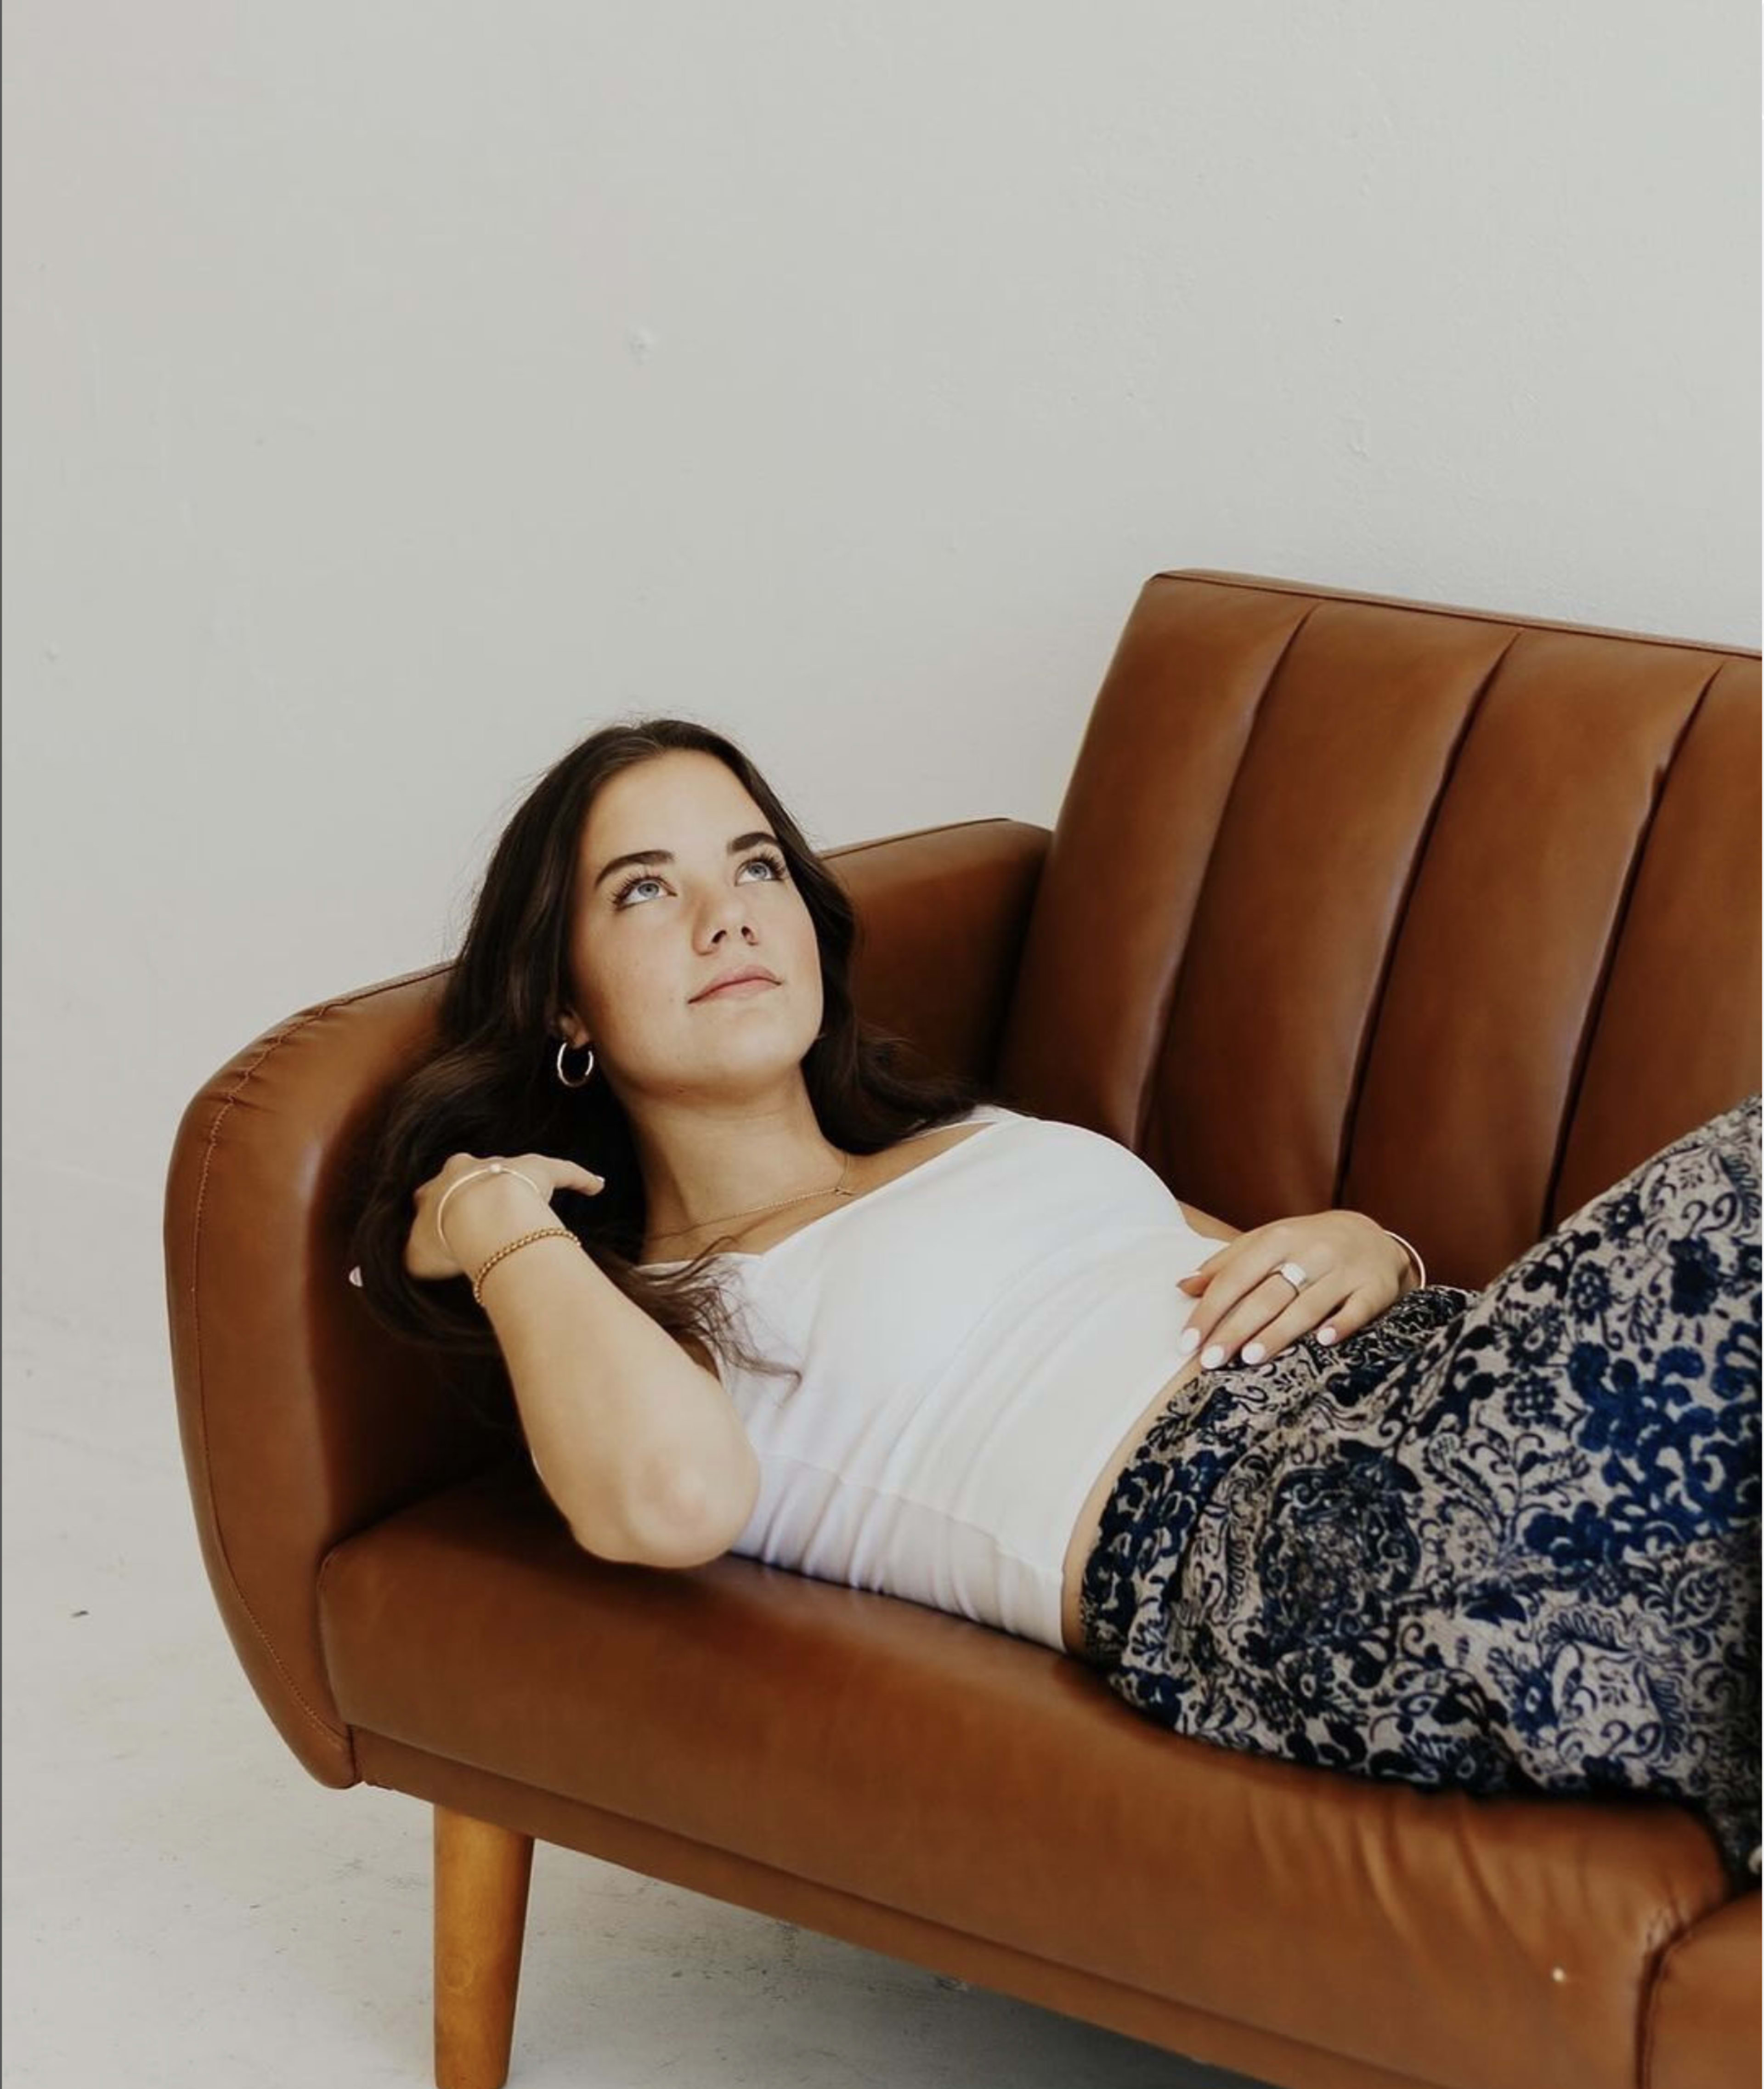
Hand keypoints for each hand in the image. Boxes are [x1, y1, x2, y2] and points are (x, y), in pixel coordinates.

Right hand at [405, 1151, 605, 1282]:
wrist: (478, 1215)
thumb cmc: (446, 1238)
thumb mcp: (417, 1258)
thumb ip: (415, 1258)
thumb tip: (416, 1265)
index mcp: (436, 1189)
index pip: (432, 1194)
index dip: (439, 1209)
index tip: (443, 1224)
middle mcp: (468, 1168)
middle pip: (468, 1173)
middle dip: (472, 1189)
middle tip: (479, 1212)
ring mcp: (505, 1165)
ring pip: (513, 1170)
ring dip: (518, 1185)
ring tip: (532, 1205)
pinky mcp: (540, 1167)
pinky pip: (567, 1171)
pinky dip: (582, 1179)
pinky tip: (597, 1186)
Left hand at [1175, 1210, 1411, 1367]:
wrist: (1372, 1236)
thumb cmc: (1306, 1245)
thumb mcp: (1267, 1243)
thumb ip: (1226, 1264)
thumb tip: (1183, 1286)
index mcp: (1277, 1239)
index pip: (1235, 1278)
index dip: (1209, 1311)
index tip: (1187, 1343)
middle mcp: (1310, 1252)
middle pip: (1266, 1296)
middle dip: (1235, 1329)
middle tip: (1209, 1360)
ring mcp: (1344, 1271)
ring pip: (1307, 1306)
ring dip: (1278, 1332)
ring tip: (1250, 1358)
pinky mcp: (1374, 1288)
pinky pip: (1357, 1309)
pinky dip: (1342, 1324)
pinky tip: (1324, 1342)